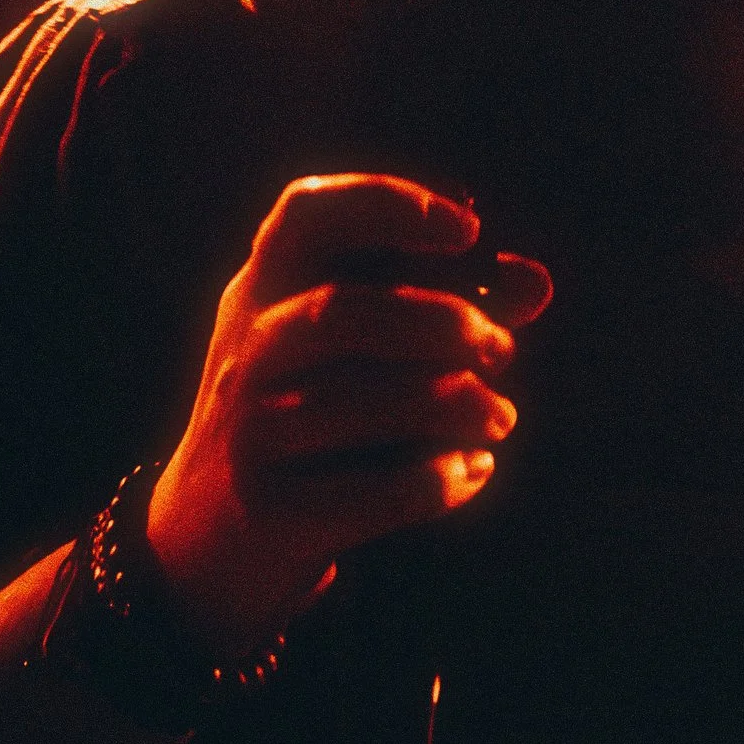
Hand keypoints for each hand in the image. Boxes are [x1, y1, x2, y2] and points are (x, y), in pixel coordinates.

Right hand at [146, 176, 550, 656]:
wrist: (206, 540)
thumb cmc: (305, 415)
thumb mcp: (351, 353)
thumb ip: (446, 308)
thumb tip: (537, 283)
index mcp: (263, 288)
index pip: (303, 213)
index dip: (387, 203)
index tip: (468, 228)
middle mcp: (246, 351)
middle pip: (342, 313)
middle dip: (441, 323)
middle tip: (502, 348)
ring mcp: (249, 433)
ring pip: (359, 406)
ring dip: (454, 406)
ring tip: (500, 417)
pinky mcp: (272, 512)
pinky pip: (372, 493)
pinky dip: (439, 482)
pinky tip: (473, 471)